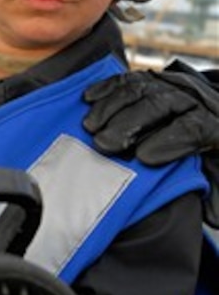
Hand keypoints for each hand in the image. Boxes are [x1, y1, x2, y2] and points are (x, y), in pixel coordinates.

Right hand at [83, 61, 218, 226]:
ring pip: (138, 88)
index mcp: (211, 124)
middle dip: (128, 123)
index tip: (143, 158)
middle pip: (158, 104)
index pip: (192, 128)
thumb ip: (214, 192)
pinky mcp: (150, 79)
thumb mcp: (218, 171)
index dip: (168, 142)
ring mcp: (168, 85)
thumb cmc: (211, 152)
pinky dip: (105, 88)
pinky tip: (88, 99)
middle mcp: (190, 99)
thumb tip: (210, 215)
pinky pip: (126, 79)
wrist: (214, 113)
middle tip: (103, 144)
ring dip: (110, 107)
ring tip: (90, 127)